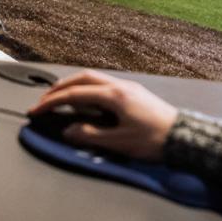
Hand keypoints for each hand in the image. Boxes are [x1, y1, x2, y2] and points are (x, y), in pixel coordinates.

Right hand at [30, 70, 178, 160]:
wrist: (184, 137)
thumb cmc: (155, 140)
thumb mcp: (119, 142)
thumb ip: (90, 135)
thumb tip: (69, 131)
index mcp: (114, 95)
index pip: (75, 94)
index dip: (53, 102)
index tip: (37, 110)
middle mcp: (120, 86)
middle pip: (82, 77)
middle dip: (60, 87)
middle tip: (44, 99)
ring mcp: (129, 87)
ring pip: (94, 78)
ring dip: (74, 85)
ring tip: (61, 97)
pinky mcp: (134, 93)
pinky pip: (104, 84)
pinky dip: (88, 88)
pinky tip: (86, 100)